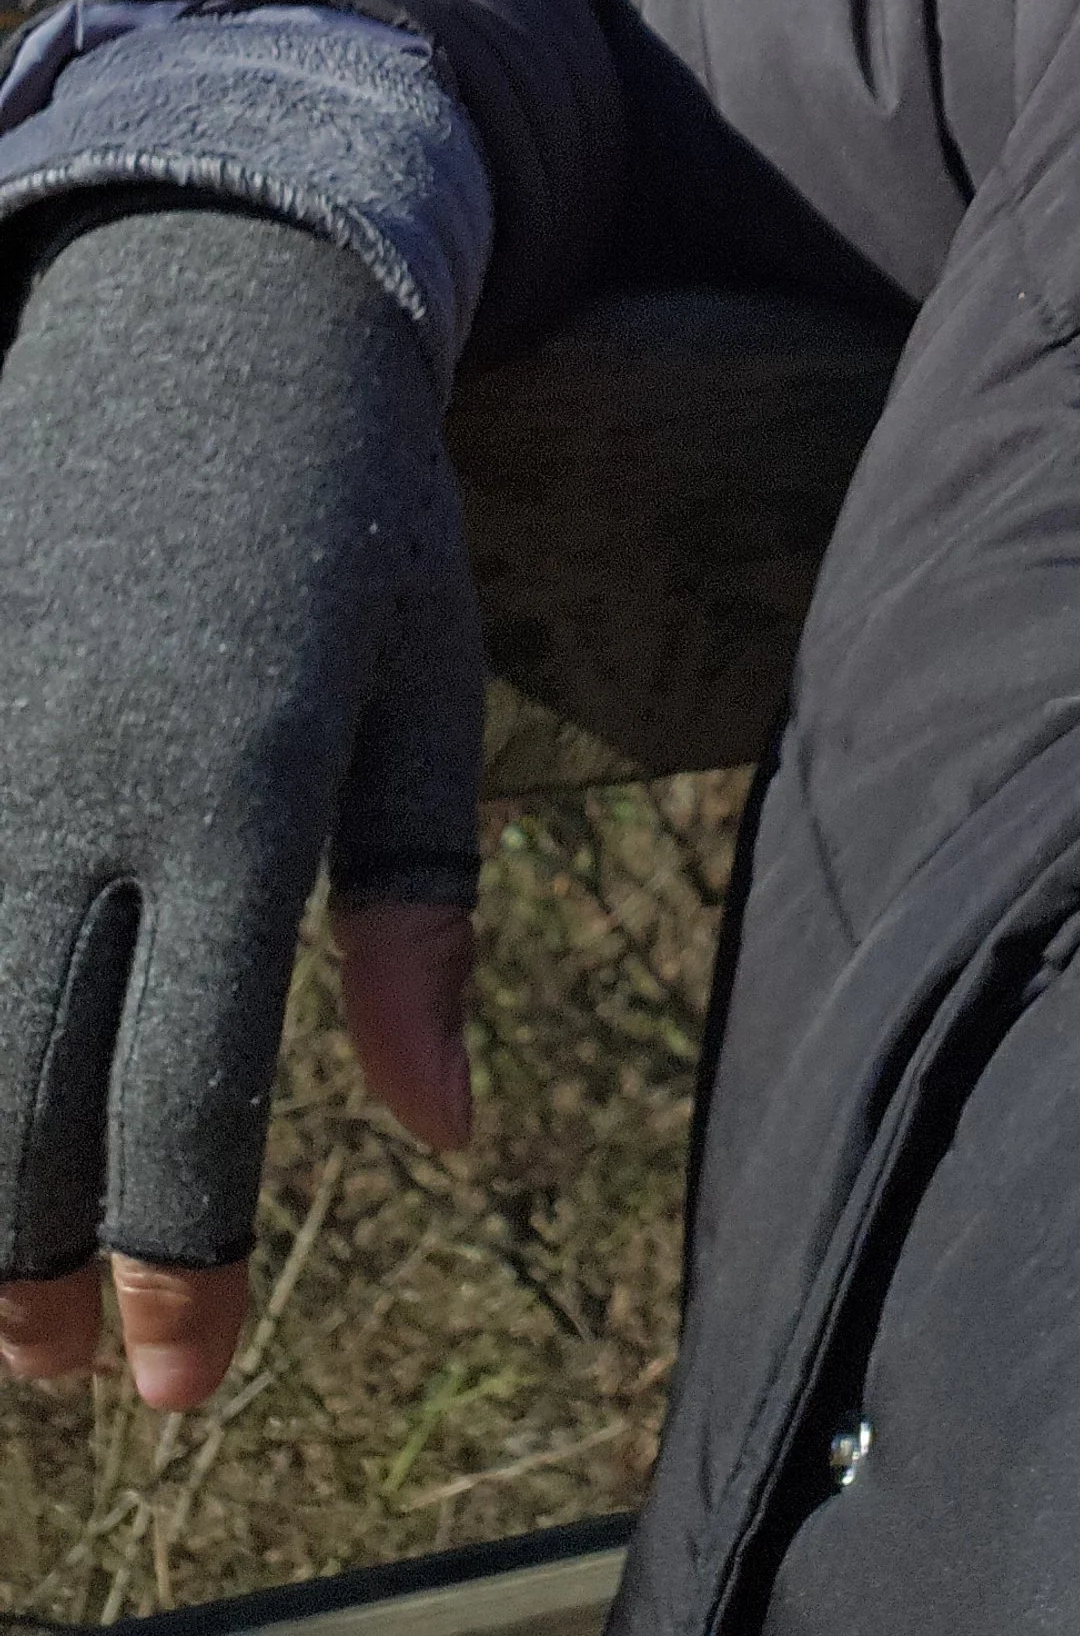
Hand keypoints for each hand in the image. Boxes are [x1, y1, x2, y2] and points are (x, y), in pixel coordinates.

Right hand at [0, 208, 485, 1406]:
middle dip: (21, 1273)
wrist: (201, 289)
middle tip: (60, 1365)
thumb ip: (423, 903)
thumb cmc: (348, 503)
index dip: (175, 1265)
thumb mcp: (425, 679)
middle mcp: (77, 772)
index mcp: (237, 781)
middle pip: (11, 1098)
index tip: (178, 1382)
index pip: (186, 1089)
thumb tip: (443, 1133)